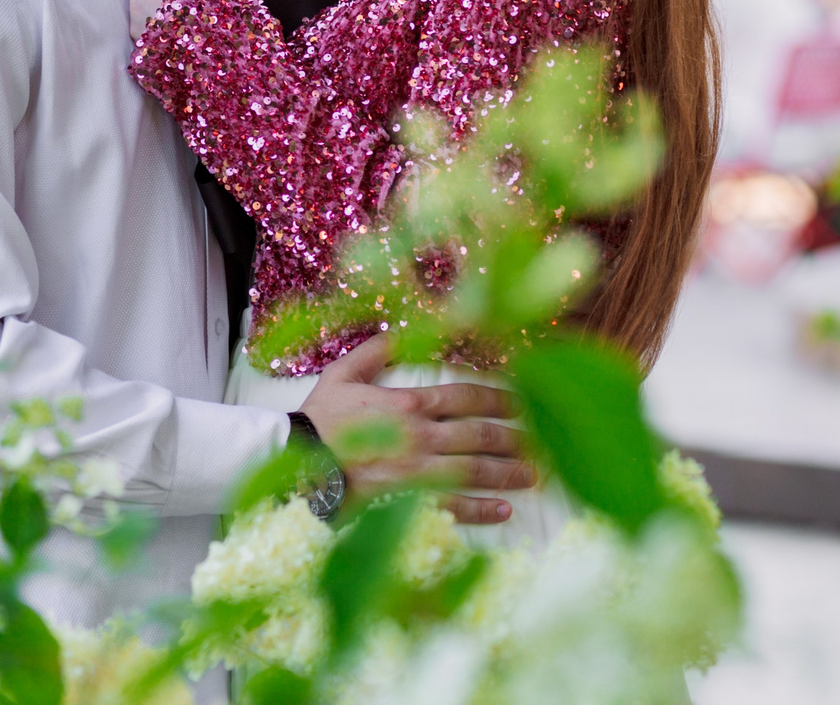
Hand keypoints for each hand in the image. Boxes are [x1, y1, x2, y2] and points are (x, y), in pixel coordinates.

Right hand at [298, 335, 537, 525]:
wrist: (298, 469)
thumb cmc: (319, 422)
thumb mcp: (341, 375)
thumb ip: (374, 351)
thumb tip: (401, 328)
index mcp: (408, 404)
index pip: (466, 397)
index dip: (499, 397)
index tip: (523, 401)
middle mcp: (421, 437)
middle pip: (480, 434)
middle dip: (515, 436)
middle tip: (541, 440)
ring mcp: (419, 474)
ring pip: (475, 470)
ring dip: (509, 472)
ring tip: (534, 475)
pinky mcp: (410, 504)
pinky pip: (455, 508)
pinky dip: (483, 511)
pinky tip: (505, 511)